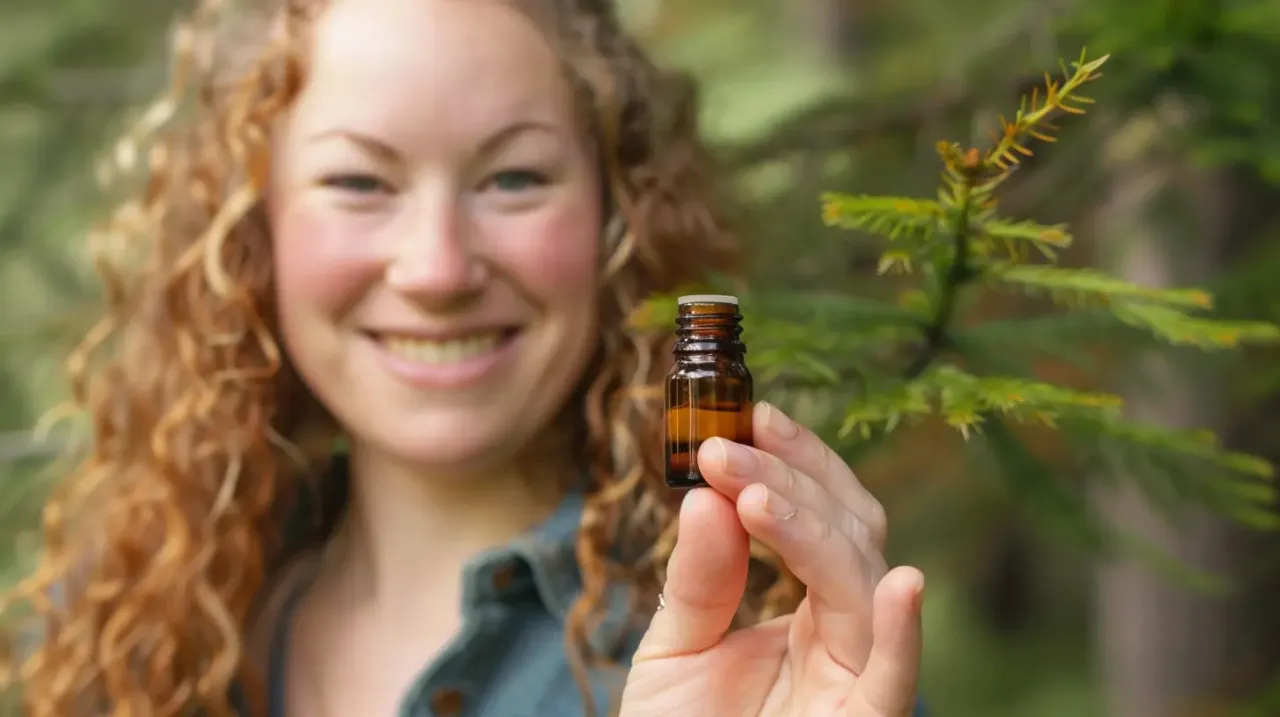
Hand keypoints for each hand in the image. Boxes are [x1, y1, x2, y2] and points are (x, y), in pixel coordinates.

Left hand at [618, 402, 923, 716]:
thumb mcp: (674, 650)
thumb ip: (697, 578)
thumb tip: (707, 496)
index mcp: (805, 611)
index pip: (820, 517)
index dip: (796, 461)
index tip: (751, 413)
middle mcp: (841, 634)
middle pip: (850, 532)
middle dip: (795, 479)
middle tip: (730, 445)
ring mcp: (857, 675)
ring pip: (861, 581)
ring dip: (811, 529)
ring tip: (754, 491)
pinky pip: (894, 678)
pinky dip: (902, 631)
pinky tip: (901, 582)